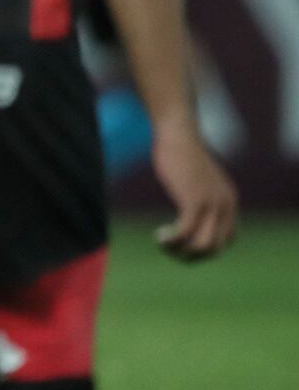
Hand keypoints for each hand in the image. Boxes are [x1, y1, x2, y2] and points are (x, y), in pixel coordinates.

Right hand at [150, 126, 237, 259]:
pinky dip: (171, 241)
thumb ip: (199, 192)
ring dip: (180, 251)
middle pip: (215, 248)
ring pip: (201, 245)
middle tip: (170, 250)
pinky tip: (159, 236)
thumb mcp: (196, 177)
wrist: (176, 133)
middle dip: (191, 256)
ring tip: (163, 244)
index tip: (183, 244)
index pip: (227, 239)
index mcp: (229, 201)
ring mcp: (212, 204)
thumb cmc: (179, 151)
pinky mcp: (194, 201)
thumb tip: (190, 205)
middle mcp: (226, 205)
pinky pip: (185, 232)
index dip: (205, 248)